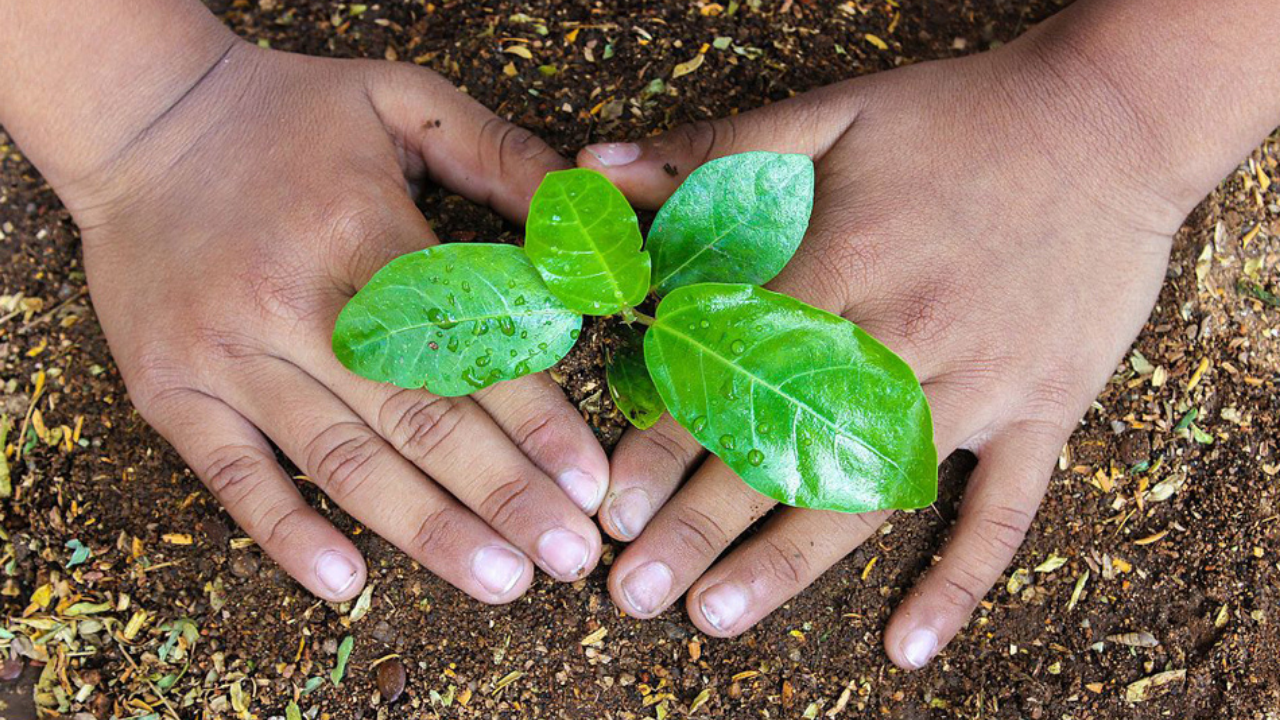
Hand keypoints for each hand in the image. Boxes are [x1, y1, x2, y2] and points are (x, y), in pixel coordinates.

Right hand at [63, 41, 608, 601]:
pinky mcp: (172, 390)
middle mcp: (292, 302)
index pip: (464, 342)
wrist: (140, 121)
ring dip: (426, 530)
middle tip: (569, 555)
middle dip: (502, 494)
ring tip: (501, 581)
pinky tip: (346, 583)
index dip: (534, 418)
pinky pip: (231, 476)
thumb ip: (499, 154)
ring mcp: (226, 354)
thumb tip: (584, 219)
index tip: (589, 483)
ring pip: (341, 460)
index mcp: (360, 229)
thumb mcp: (401, 100)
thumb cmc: (287, 117)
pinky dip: (287, 533)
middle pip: (415, 418)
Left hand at [577, 24, 1205, 665]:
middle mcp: (906, 339)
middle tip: (631, 592)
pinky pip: (1004, 511)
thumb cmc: (961, 117)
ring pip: (873, 494)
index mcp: (845, 267)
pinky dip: (959, 580)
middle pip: (787, 449)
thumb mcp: (832, 112)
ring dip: (789, 563)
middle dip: (701, 526)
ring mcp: (981, 384)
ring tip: (715, 617)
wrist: (1113, 122)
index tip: (612, 503)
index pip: (734, 372)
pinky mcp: (1042, 409)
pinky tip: (907, 645)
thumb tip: (596, 169)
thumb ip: (713, 149)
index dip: (666, 442)